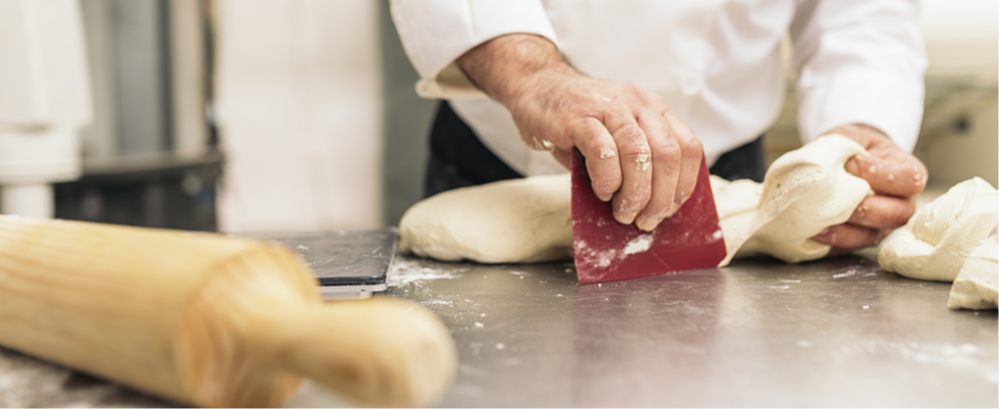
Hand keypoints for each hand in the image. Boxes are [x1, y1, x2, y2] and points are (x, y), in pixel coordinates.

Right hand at [456, 34, 702, 230]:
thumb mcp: (615, 136)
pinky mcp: (579, 117)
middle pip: (668, 155)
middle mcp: (637, 104)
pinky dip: (606, 180)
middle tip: (645, 220)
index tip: (669, 209)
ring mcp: (609, 108)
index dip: (683, 185)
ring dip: (635, 193)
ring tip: (622, 211)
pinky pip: (604, 152)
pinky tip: (600, 191)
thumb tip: (648, 207)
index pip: (688, 148)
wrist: (535, 87)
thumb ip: (634, 163)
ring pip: (639, 155)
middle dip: (660, 197)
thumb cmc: (575, 121)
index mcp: (653, 110)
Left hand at [812, 124, 926, 254]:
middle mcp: (901, 203)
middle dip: (868, 209)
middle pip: (899, 215)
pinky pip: (850, 247)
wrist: (840, 165)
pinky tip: (815, 232)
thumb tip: (840, 168)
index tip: (855, 163)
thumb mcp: (853, 138)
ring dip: (847, 231)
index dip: (883, 174)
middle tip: (841, 198)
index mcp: (907, 174)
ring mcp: (882, 225)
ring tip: (822, 221)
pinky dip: (832, 243)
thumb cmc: (851, 150)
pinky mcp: (860, 239)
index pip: (911, 179)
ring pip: (874, 237)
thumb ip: (850, 147)